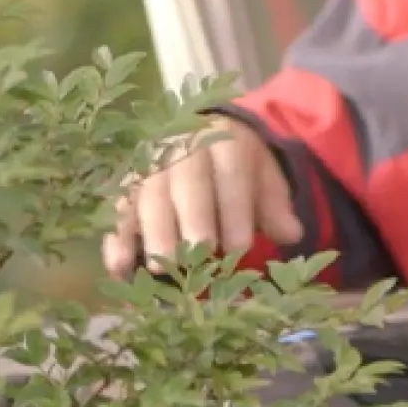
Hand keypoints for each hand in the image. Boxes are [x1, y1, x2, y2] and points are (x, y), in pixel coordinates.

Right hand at [101, 117, 304, 278]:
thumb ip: (275, 206)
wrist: (202, 139)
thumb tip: (292, 233)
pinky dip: (115, 239)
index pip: (230, 171)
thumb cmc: (238, 168)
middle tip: (198, 255)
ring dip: (152, 232)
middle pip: (186, 181)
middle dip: (192, 219)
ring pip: (148, 195)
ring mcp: (148, 164)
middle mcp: (181, 145)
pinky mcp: (124, 186)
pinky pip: (117, 210)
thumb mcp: (263, 179)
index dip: (234, 207)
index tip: (240, 246)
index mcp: (222, 139)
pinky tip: (118, 268)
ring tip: (159, 268)